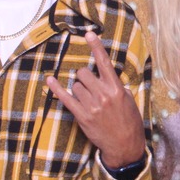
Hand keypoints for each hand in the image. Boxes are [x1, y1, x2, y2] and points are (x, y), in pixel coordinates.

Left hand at [47, 30, 145, 168]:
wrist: (124, 146)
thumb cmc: (129, 123)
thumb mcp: (129, 101)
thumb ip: (117, 86)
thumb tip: (106, 77)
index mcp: (116, 88)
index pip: (104, 62)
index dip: (96, 46)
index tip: (88, 34)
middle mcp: (103, 95)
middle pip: (84, 73)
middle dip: (85, 76)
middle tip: (90, 86)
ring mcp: (91, 105)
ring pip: (76, 85)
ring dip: (79, 89)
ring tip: (88, 100)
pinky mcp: (82, 116)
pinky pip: (65, 98)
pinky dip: (56, 89)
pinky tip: (50, 81)